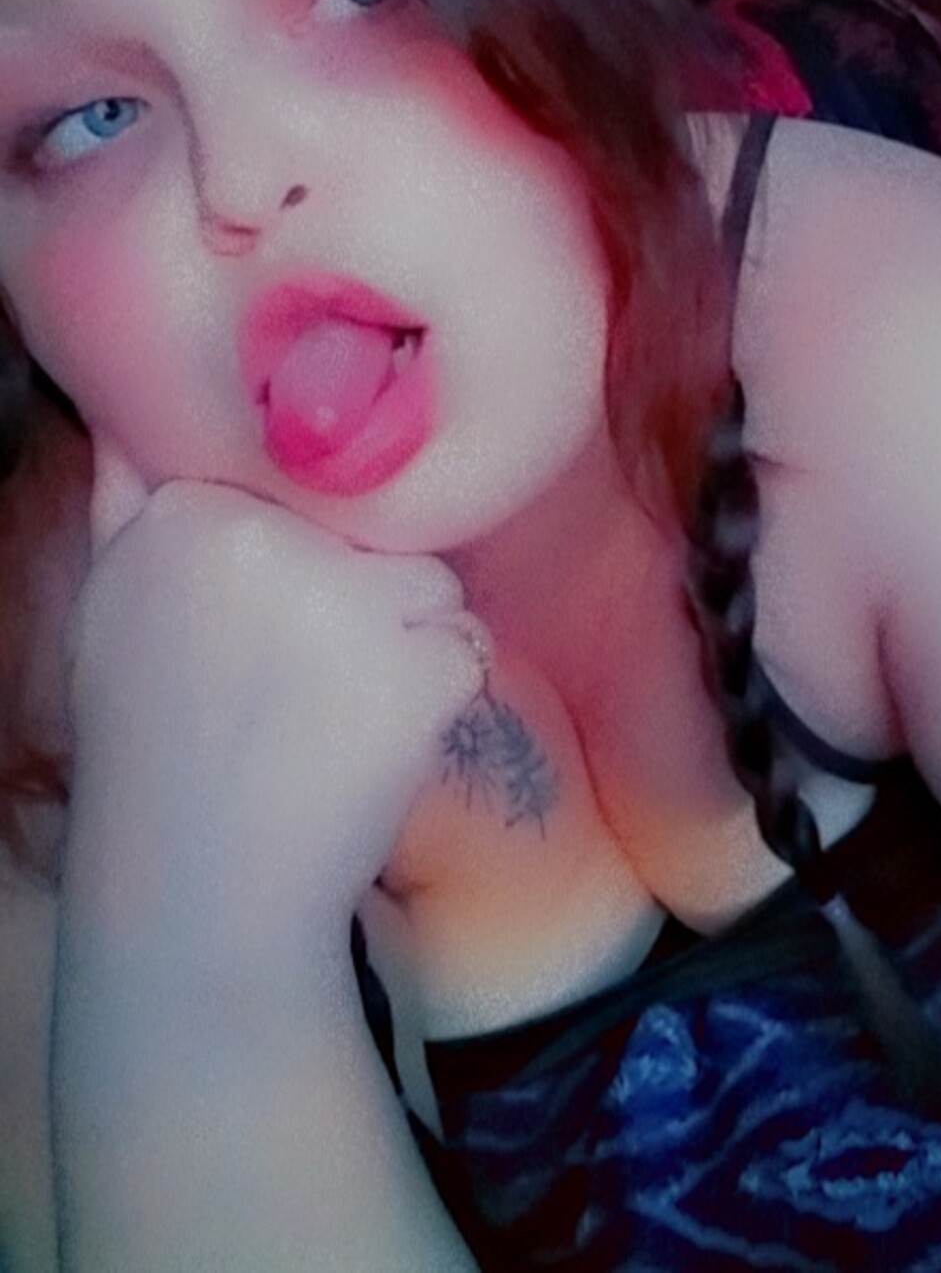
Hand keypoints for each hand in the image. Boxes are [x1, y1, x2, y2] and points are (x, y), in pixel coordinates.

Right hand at [68, 441, 488, 952]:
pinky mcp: (416, 668)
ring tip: (324, 722)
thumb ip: (127, 501)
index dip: (292, 564)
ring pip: (428, 583)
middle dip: (349, 603)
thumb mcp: (109, 607)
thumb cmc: (152, 748)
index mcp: (188, 510)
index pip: (303, 489)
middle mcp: (265, 538)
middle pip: (371, 532)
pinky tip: (368, 751)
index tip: (246, 638)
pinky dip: (437, 703)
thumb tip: (126, 414)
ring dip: (401, 647)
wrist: (199, 892)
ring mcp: (347, 602)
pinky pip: (465, 650)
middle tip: (282, 692)